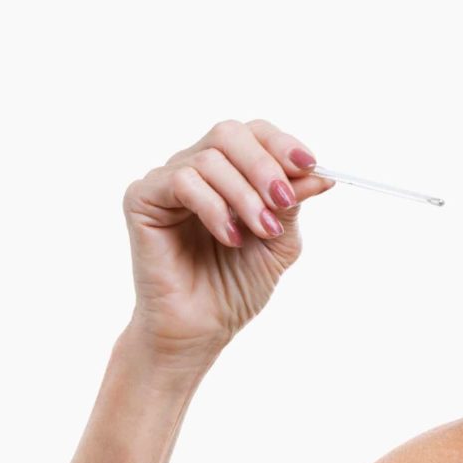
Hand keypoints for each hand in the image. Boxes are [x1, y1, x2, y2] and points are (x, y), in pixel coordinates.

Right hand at [121, 118, 336, 367]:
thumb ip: (293, 202)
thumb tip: (320, 173)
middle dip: (265, 165)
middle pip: (229, 133)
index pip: (253, 133)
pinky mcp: (142, 199)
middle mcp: (195, 168)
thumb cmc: (236, 285)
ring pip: (209, 158)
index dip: (282, 144)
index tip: (310, 165)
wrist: (201, 328)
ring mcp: (166, 182)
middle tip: (284, 201)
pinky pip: (181, 181)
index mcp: (229, 172)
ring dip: (244, 195)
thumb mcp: (279, 240)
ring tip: (263, 230)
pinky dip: (214, 207)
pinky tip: (230, 238)